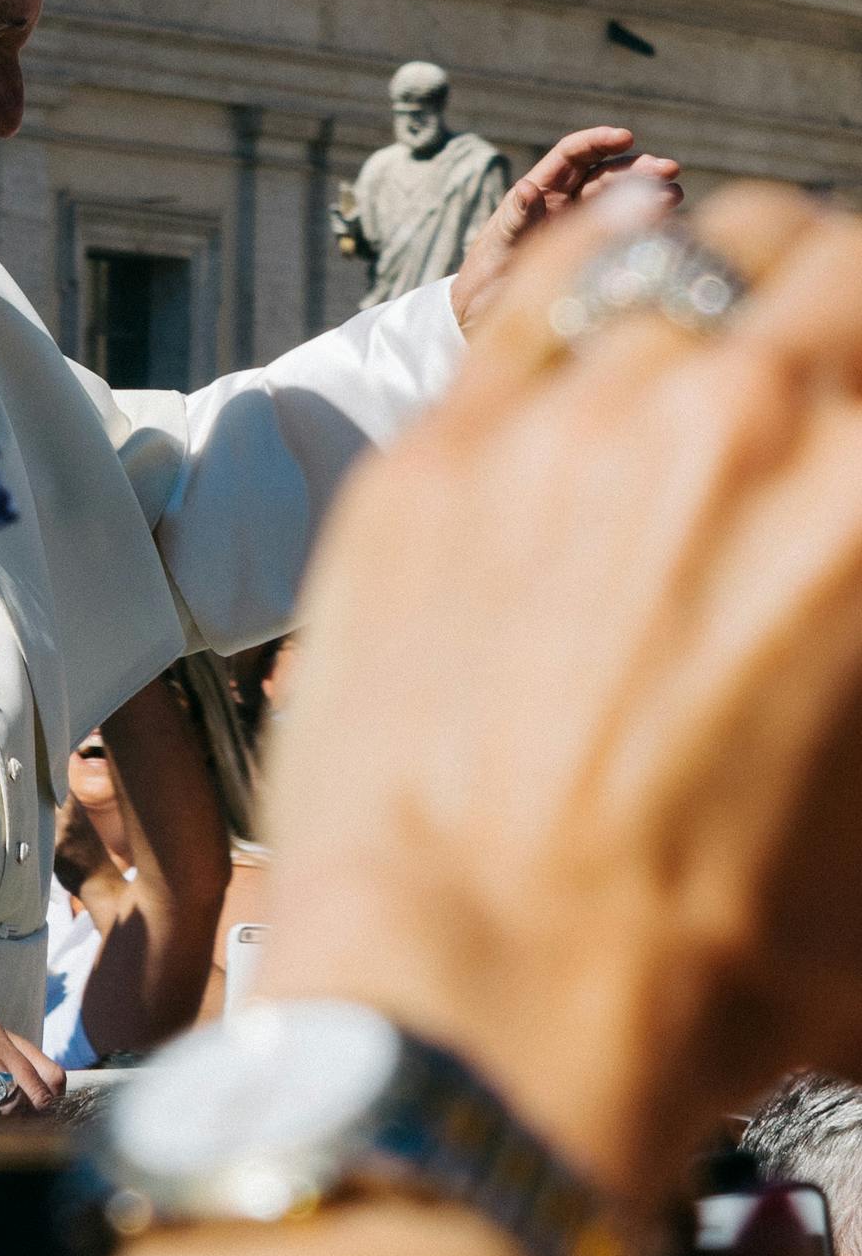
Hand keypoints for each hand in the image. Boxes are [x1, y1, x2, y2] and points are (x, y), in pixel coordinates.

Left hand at [265, 179, 861, 1213]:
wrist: (486, 994)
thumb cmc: (716, 953)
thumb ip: (861, 611)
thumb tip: (842, 578)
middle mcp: (749, 422)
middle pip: (842, 270)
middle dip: (848, 310)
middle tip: (834, 367)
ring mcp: (578, 422)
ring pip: (685, 261)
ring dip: (729, 294)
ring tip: (724, 346)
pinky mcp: (435, 454)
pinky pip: (534, 305)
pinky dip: (592, 283)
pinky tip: (608, 311)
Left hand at [450, 126, 683, 331]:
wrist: (488, 314)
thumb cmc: (486, 274)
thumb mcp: (499, 244)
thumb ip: (516, 218)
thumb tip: (528, 188)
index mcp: (540, 190)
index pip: (573, 155)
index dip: (598, 141)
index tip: (626, 137)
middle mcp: (567, 203)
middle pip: (607, 175)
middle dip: (638, 168)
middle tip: (669, 170)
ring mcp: (585, 227)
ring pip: (622, 201)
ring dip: (650, 195)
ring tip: (673, 197)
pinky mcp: (599, 253)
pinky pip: (627, 233)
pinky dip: (648, 226)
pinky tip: (670, 226)